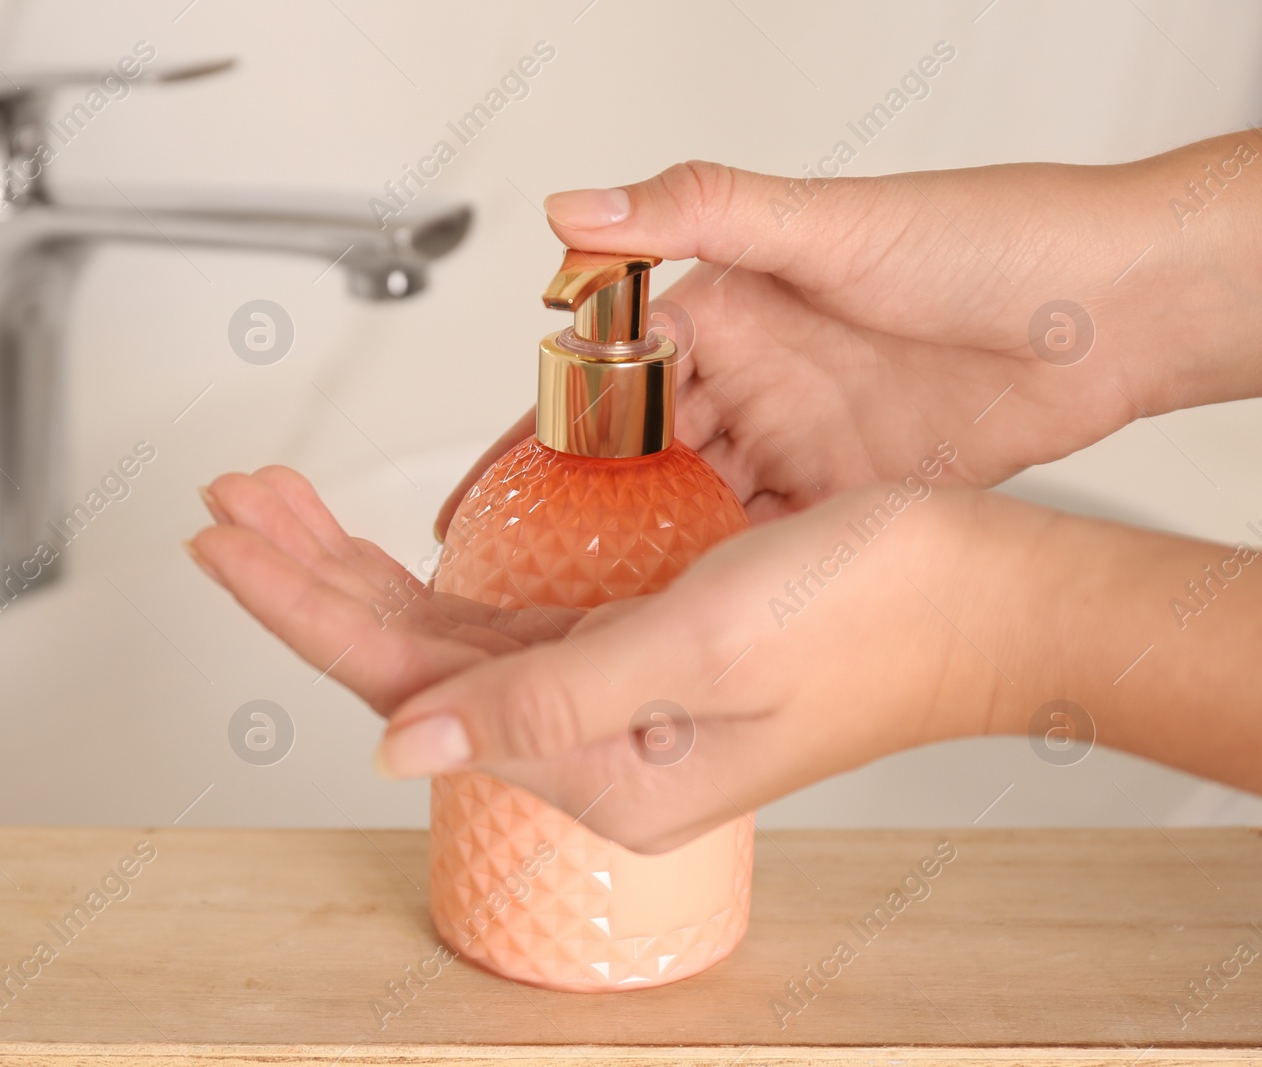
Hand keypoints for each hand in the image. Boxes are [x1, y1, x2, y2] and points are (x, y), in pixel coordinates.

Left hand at [192, 465, 1031, 852]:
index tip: (229, 540)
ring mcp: (606, 702)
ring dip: (358, 570)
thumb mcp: (698, 652)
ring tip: (283, 508)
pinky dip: (434, 575)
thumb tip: (399, 741)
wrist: (986, 597)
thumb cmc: (877, 616)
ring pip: (443, 634)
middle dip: (311, 574)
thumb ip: (543, 701)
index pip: (405, 682)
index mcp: (595, 767)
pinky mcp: (632, 655)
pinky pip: (500, 618)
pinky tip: (388, 552)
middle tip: (233, 502)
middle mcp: (588, 746)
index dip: (304, 605)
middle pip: (407, 657)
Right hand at [438, 134, 1261, 535]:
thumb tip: (574, 209)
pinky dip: (725, 576)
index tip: (490, 493)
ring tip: (589, 611)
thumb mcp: (827, 224)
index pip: (607, 377)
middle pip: (638, 458)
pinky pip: (764, 543)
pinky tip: (689, 613)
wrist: (1110, 313)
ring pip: (693, 509)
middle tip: (526, 578)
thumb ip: (697, 210)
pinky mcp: (844, 490)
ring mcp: (796, 438)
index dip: (544, 436)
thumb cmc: (984, 241)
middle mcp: (751, 376)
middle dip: (583, 516)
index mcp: (724, 308)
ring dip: (648, 555)